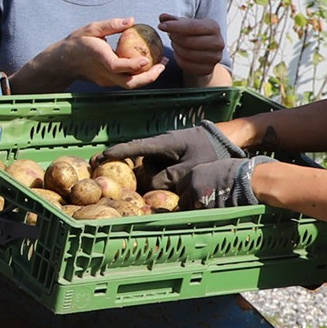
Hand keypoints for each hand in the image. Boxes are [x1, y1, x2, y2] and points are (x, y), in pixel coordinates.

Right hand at [52, 17, 168, 89]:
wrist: (63, 62)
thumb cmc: (77, 42)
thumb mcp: (92, 28)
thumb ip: (112, 24)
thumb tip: (132, 20)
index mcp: (100, 58)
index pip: (117, 66)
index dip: (133, 65)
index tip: (148, 60)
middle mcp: (104, 73)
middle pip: (129, 83)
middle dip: (149, 77)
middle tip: (163, 64)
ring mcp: (106, 81)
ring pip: (130, 85)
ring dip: (147, 77)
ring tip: (160, 65)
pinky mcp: (108, 83)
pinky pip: (126, 81)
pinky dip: (139, 76)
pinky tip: (147, 65)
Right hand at [102, 120, 245, 187]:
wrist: (226, 140)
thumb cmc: (210, 151)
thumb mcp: (191, 167)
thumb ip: (170, 176)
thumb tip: (152, 185)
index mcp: (163, 144)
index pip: (135, 148)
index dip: (117, 153)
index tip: (100, 158)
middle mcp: (161, 146)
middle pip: (141, 162)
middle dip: (138, 174)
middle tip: (131, 185)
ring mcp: (165, 151)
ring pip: (151, 167)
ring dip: (154, 178)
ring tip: (167, 187)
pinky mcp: (171, 156)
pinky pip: (160, 168)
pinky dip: (162, 177)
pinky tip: (171, 185)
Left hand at [157, 13, 225, 80]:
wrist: (206, 51)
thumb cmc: (194, 33)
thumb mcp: (185, 23)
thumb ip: (173, 19)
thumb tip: (163, 17)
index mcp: (214, 27)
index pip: (192, 26)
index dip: (175, 26)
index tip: (161, 26)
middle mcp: (218, 42)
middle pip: (189, 41)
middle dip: (175, 38)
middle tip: (171, 36)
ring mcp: (215, 57)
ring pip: (187, 54)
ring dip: (176, 48)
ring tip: (175, 44)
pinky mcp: (209, 69)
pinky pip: (187, 65)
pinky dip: (178, 59)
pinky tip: (178, 53)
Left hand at [177, 155, 276, 208]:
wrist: (248, 179)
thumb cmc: (237, 171)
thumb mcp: (215, 168)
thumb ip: (203, 177)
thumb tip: (201, 185)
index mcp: (193, 174)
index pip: (180, 188)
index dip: (187, 192)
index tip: (193, 195)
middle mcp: (192, 187)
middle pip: (182, 200)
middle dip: (189, 203)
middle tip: (200, 204)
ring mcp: (199, 200)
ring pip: (190, 211)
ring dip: (196, 212)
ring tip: (208, 211)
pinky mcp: (207, 212)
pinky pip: (200, 218)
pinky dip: (205, 219)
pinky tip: (214, 216)